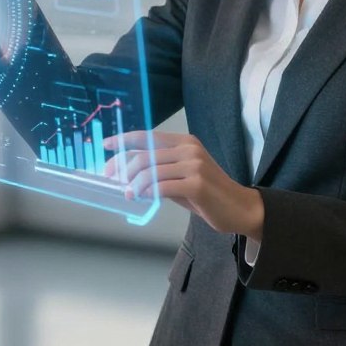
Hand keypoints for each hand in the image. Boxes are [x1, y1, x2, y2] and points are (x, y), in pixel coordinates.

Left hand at [102, 130, 263, 238]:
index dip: (123, 140)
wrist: (239, 208)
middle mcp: (189, 149)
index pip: (147, 136)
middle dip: (123, 166)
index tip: (106, 146)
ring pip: (150, 171)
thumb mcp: (183, 175)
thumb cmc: (209, 194)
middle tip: (113, 179)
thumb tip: (130, 172)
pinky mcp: (196, 184)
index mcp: (184, 142)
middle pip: (145, 154)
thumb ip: (161, 170)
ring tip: (128, 193)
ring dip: (133, 183)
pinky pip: (162, 186)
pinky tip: (141, 197)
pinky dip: (147, 192)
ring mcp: (194, 165)